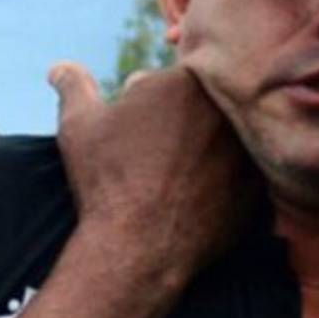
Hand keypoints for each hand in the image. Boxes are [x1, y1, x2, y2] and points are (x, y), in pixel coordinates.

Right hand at [50, 62, 260, 273]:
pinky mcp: (260, 189)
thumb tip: (59, 68)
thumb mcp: (79, 126)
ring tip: (169, 178)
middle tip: (151, 154)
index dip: (146, 99)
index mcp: (186, 81)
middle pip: (200, 104)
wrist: (139, 249)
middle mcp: (227, 109)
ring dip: (202, 150)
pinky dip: (221, 183)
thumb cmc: (106, 181)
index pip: (168, 76)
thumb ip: (73, 86)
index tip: (135, 125)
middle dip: (178, 121)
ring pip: (222, 140)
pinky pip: (239, 176)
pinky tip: (189, 199)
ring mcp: (249, 150)